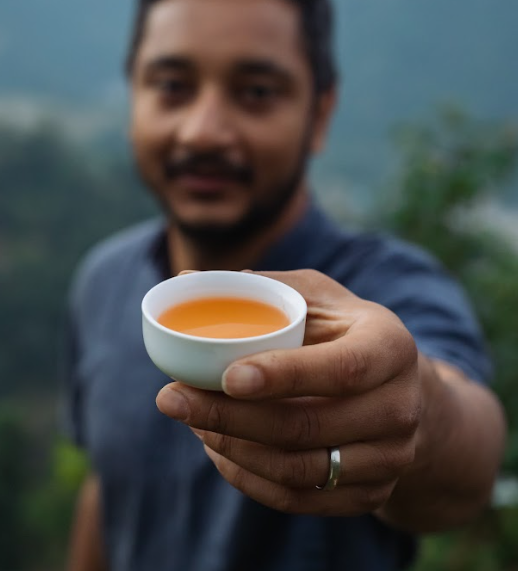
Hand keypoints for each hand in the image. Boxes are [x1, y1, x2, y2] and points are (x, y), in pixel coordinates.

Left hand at [156, 270, 420, 516]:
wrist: (398, 390)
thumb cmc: (344, 333)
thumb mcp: (318, 297)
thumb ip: (263, 288)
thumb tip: (185, 282)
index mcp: (391, 347)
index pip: (343, 368)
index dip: (284, 375)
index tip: (225, 377)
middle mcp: (401, 407)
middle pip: (309, 425)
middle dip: (231, 418)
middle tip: (172, 400)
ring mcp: (390, 458)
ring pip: (299, 470)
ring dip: (233, 449)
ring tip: (191, 422)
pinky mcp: (371, 492)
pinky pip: (299, 499)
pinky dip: (249, 478)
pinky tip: (219, 451)